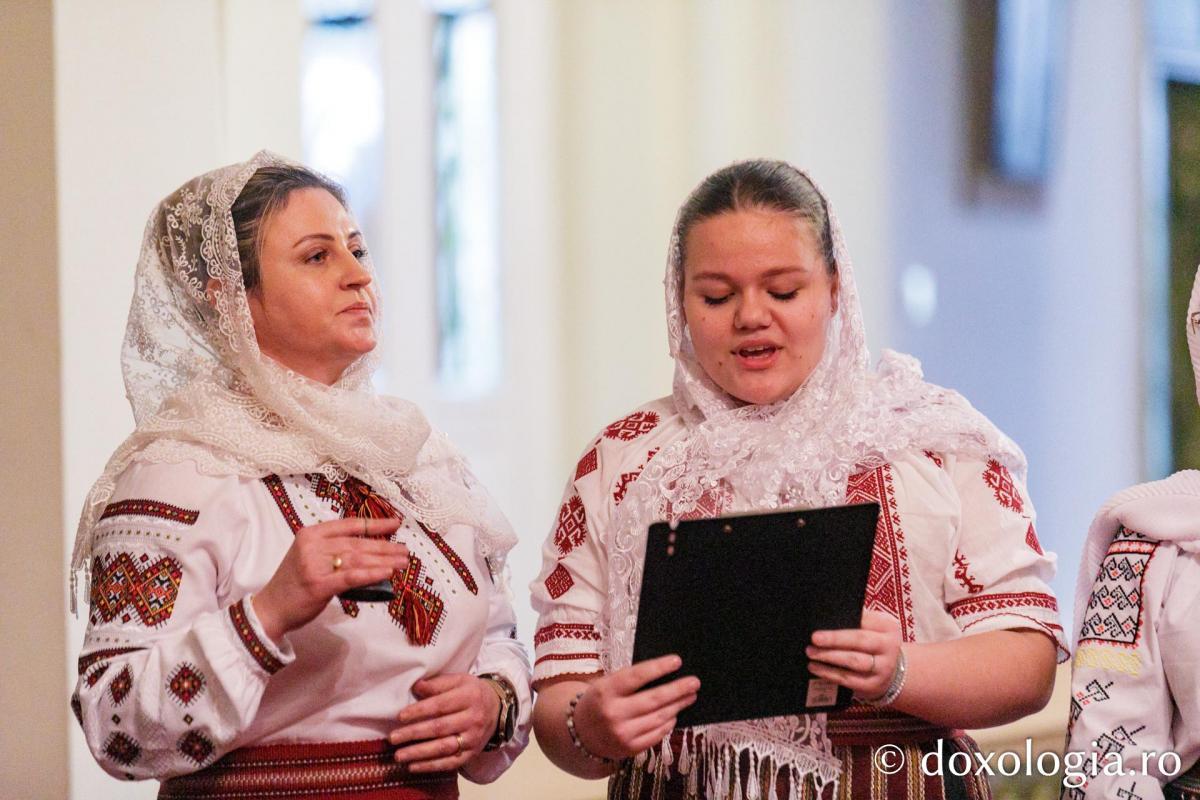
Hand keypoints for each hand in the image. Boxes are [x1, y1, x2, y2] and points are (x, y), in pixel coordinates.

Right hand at [253, 516, 405, 641]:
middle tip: (405, 550)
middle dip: (384, 546)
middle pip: (357, 543)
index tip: (395, 523)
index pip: (349, 524)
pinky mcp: (319, 585)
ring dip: (384, 560)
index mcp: (311, 534)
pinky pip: (351, 577)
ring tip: (402, 562)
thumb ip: (333, 551)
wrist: (270, 609)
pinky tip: (387, 572)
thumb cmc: (293, 584)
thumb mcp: (309, 557)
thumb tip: (369, 551)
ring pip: (357, 559)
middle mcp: (313, 545)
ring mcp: (315, 565)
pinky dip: (371, 573)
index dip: (374, 524)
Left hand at [389, 674, 500, 771]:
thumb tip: (416, 687)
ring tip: (399, 755)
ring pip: (443, 748)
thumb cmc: (471, 693)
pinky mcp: (471, 753)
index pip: (440, 705)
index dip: (419, 711)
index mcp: (469, 696)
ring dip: (419, 753)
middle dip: (414, 733)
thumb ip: (437, 684)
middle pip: (440, 728)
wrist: (496, 709)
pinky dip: (430, 766)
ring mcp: (473, 738)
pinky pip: (450, 763)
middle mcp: (473, 718)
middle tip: (393, 738)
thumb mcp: (459, 681)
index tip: (400, 716)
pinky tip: (413, 765)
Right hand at [571, 654, 698, 759]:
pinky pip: (656, 734)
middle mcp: (613, 713)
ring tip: (690, 696)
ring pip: (658, 718)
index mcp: (605, 691)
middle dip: (678, 690)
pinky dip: (668, 723)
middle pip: (653, 700)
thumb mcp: (605, 685)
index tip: (677, 661)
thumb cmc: (598, 702)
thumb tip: (664, 673)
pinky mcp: (629, 748)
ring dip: (677, 706)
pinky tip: (674, 714)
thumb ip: (629, 680)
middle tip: (694, 682)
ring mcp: (622, 734)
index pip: (636, 676)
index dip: (659, 668)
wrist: (580, 734)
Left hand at [806, 609, 901, 701]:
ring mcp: (883, 668)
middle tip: (814, 638)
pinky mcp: (873, 685)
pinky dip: (829, 673)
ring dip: (829, 656)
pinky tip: (815, 667)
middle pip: (859, 640)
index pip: (864, 620)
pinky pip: (848, 679)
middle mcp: (889, 647)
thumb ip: (857, 620)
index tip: (823, 619)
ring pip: (854, 661)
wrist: (894, 673)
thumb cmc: (874, 643)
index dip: (843, 620)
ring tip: (811, 652)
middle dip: (835, 639)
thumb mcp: (874, 627)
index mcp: (888, 626)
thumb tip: (827, 616)